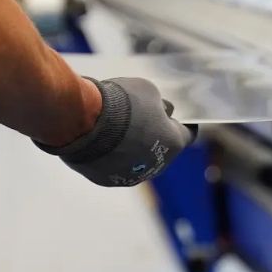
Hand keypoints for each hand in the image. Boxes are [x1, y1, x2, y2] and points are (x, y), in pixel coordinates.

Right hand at [36, 77, 196, 186]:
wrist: (84, 121)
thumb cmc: (122, 102)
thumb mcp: (149, 91)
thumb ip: (158, 105)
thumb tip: (160, 111)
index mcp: (174, 143)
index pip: (187, 134)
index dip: (182, 124)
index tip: (177, 118)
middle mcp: (157, 165)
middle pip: (162, 149)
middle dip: (156, 135)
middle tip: (143, 120)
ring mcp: (131, 176)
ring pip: (138, 161)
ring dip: (133, 148)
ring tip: (118, 130)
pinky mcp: (107, 180)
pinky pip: (115, 167)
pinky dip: (112, 157)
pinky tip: (102, 142)